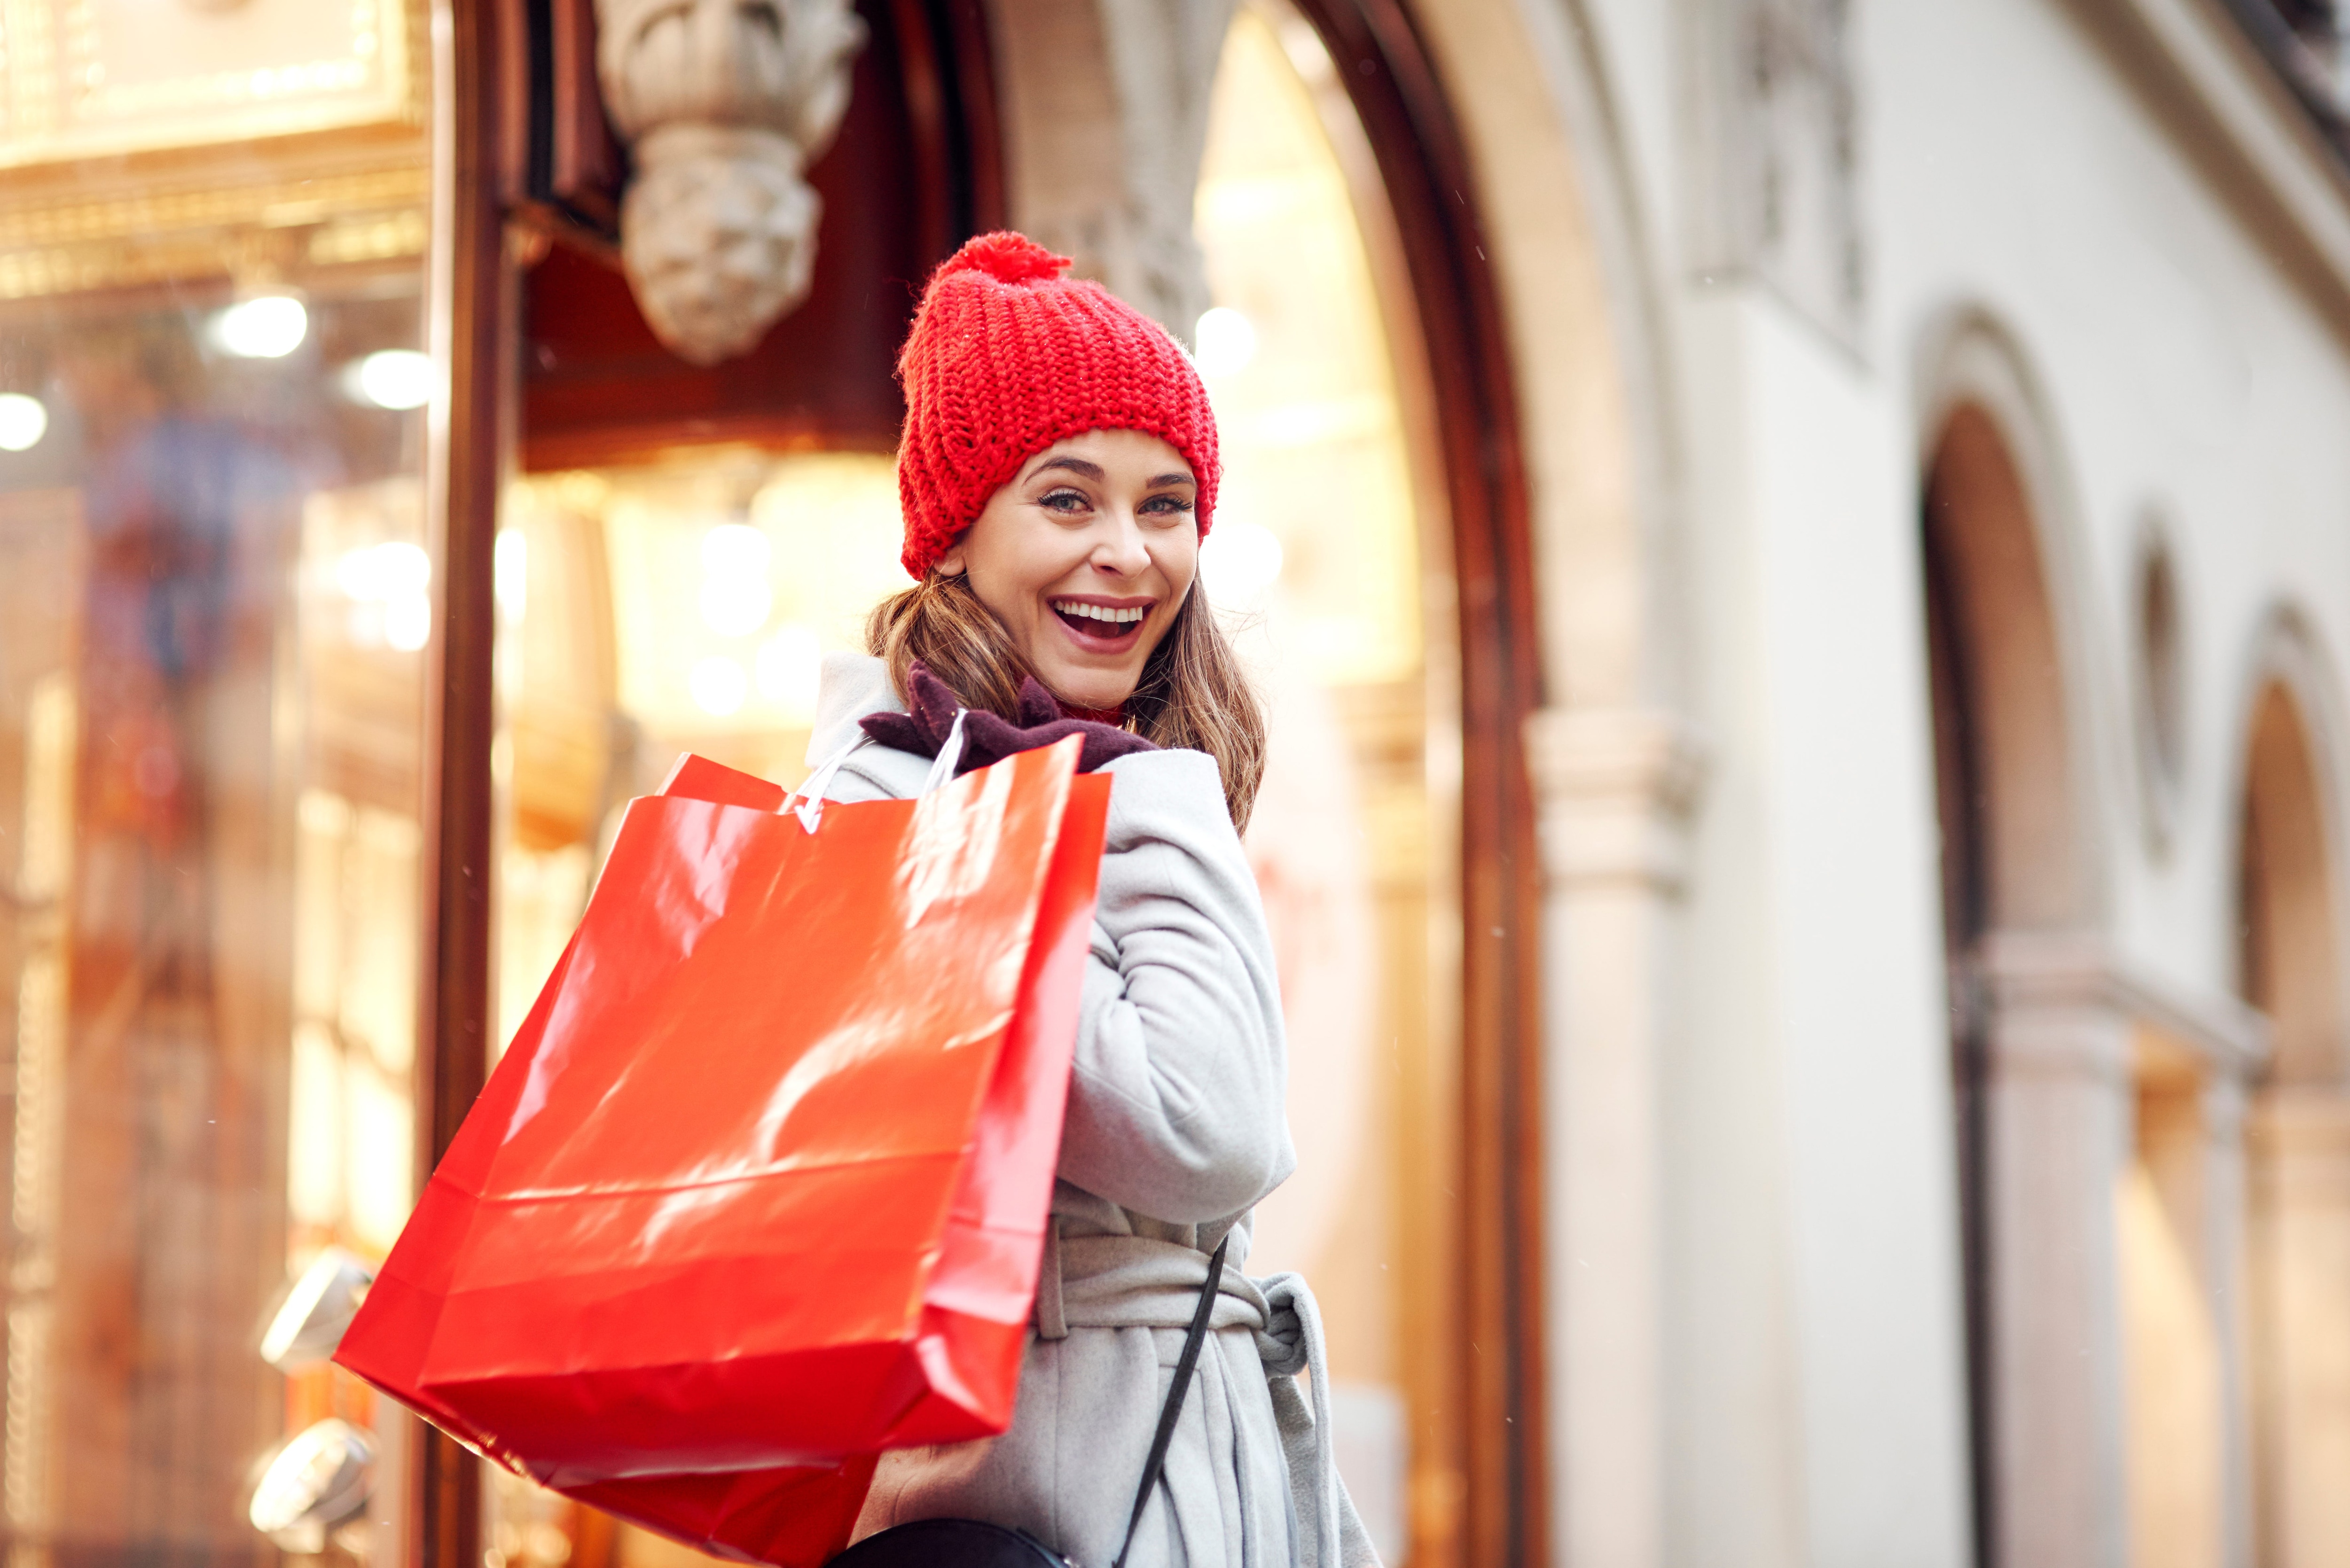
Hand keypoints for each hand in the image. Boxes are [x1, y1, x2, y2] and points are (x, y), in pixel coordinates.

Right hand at [860, 661, 1158, 775]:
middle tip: (864, 722)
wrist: (1154, 796)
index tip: (866, 723)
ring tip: (913, 682)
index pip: (948, 744)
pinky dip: (977, 727)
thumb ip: (1039, 714)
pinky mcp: (1040, 762)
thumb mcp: (1071, 738)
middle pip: (944, 747)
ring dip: (935, 714)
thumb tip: (1023, 689)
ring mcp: (1018, 771)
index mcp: (1007, 765)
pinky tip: (961, 713)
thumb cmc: (1117, 772)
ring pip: (962, 743)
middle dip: (907, 730)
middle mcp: (1005, 774)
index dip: (909, 730)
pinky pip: (999, 743)